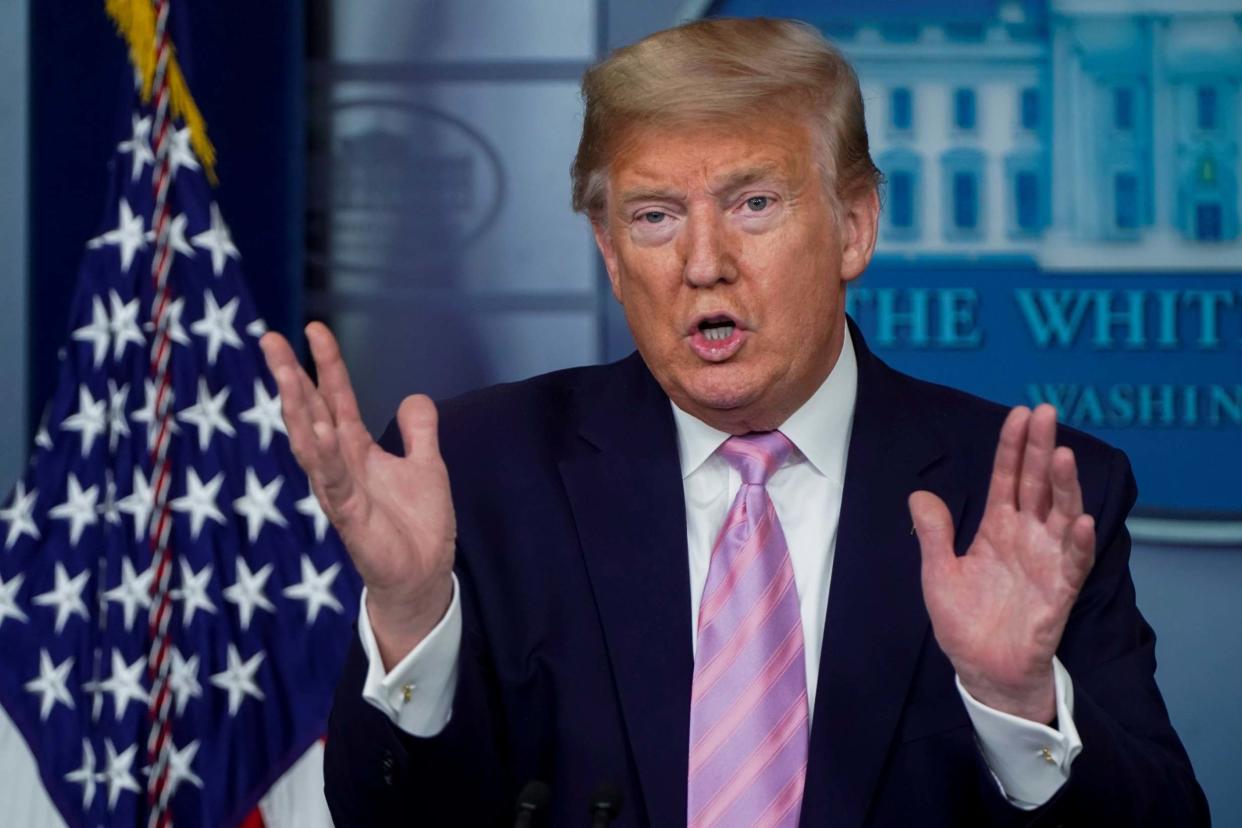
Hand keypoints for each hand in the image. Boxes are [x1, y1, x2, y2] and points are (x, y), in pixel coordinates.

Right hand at [260, 323, 455, 668]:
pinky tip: (320, 429)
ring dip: (298, 410)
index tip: (314, 329)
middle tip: (271, 339)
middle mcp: (340, 467)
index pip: (335, 398)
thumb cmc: (417, 525)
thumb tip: (414, 396)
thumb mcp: (426, 465)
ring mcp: (340, 492)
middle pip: (310, 413)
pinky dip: (326, 456)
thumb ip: (419, 431)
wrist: (423, 575)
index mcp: (356, 451)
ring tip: (288, 375)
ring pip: (311, 445)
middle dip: (291, 377)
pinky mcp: (349, 518)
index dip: (326, 364)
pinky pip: (334, 482)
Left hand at [909, 404, 1095, 723]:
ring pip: (1061, 516)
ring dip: (1064, 487)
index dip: (1013, 447)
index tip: (1020, 414)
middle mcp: (1027, 537)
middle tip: (1047, 412)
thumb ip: (934, 534)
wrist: (983, 670)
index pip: (1007, 479)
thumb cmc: (965, 621)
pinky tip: (1082, 521)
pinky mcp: (1059, 592)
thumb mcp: (938, 573)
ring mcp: (1046, 561)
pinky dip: (1080, 543)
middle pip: (1037, 485)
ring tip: (1063, 456)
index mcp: (997, 529)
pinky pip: (1074, 564)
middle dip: (1042, 449)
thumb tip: (918, 494)